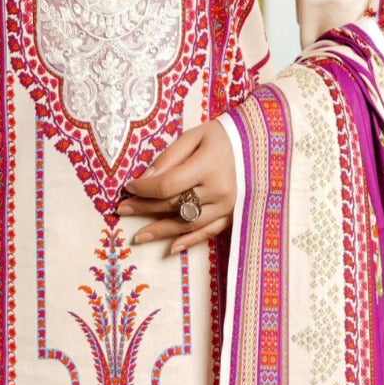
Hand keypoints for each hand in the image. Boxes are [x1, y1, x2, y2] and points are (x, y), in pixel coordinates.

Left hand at [117, 119, 235, 254]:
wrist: (261, 144)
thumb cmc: (223, 136)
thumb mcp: (194, 136)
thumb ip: (169, 157)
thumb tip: (144, 180)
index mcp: (208, 167)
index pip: (167, 185)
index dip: (144, 189)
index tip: (128, 187)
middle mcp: (218, 191)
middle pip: (173, 205)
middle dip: (145, 208)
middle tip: (122, 211)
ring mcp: (227, 206)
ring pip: (187, 223)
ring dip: (161, 231)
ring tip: (139, 236)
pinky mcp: (233, 215)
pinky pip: (209, 232)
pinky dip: (190, 241)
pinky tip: (171, 248)